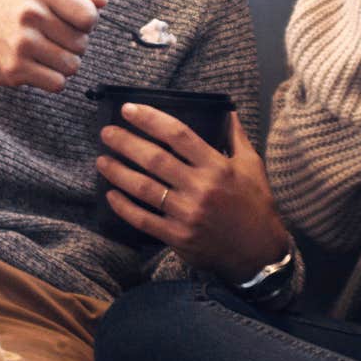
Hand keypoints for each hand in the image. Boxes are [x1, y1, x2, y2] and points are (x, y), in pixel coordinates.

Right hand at [0, 0, 107, 91]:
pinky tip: (37, 67)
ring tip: (44, 53)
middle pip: (82, 44)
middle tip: (51, 39)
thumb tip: (102, 1)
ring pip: (72, 66)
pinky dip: (52, 79)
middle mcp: (30, 15)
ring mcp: (21, 44)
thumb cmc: (10, 6)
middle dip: (72, 44)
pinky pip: (57, 84)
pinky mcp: (14, 69)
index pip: (89, 15)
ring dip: (63, 64)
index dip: (86, 22)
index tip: (71, 22)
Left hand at [97, 108, 290, 282]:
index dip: (151, 119)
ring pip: (144, 188)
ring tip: (102, 160)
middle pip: (155, 159)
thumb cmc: (256, 204)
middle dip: (126, 142)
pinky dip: (124, 207)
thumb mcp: (252, 166)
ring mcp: (187, 214)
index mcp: (217, 166)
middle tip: (107, 132)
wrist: (259, 252)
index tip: (129, 109)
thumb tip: (226, 110)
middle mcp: (200, 187)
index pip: (178, 135)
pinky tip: (111, 194)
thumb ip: (236, 136)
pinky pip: (144, 219)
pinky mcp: (178, 237)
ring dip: (118, 172)